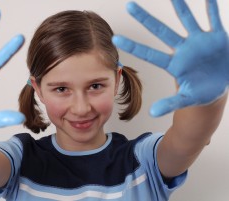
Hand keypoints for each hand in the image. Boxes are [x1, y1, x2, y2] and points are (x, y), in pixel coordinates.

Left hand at [113, 0, 228, 116]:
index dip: (134, 46)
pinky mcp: (217, 37)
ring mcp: (199, 41)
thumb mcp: (186, 99)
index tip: (116, 39)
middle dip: (145, 19)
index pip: (150, 54)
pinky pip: (214, 20)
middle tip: (129, 5)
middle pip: (161, 31)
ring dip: (180, 6)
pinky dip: (213, 9)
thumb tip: (152, 113)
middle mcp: (183, 49)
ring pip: (187, 20)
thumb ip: (170, 104)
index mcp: (174, 64)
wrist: (218, 86)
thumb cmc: (199, 92)